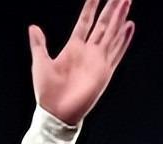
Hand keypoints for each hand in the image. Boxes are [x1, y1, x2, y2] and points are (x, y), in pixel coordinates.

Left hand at [30, 0, 133, 125]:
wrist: (56, 113)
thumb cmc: (47, 92)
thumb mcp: (40, 63)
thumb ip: (39, 44)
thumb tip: (33, 27)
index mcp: (73, 47)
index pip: (85, 21)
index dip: (91, 7)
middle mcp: (88, 51)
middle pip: (103, 24)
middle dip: (111, 8)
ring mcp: (97, 60)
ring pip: (112, 33)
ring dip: (120, 18)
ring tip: (126, 2)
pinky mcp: (104, 71)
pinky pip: (116, 52)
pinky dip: (123, 39)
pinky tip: (130, 26)